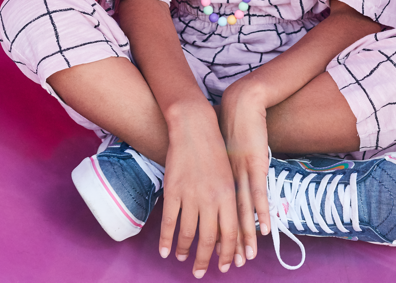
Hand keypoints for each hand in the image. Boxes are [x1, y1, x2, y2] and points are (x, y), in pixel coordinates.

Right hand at [159, 109, 240, 276]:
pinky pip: (169, 221)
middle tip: (201, 272)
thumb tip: (229, 229)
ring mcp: (191, 194)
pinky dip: (166, 239)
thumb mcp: (229, 175)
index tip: (225, 267)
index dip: (228, 253)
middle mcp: (211, 197)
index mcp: (229, 194)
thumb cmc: (215, 151)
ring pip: (188, 233)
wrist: (195, 127)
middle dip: (205, 259)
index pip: (231, 232)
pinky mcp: (173, 190)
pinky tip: (164, 251)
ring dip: (184, 250)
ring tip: (182, 258)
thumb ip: (229, 202)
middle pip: (209, 238)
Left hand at [218, 81, 271, 260]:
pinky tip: (264, 229)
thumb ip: (221, 168)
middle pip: (227, 217)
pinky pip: (258, 193)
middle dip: (228, 244)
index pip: (216, 211)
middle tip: (227, 266)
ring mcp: (241, 173)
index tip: (214, 255)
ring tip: (245, 257)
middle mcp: (227, 179)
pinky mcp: (254, 164)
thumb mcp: (221, 151)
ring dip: (245, 236)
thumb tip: (219, 182)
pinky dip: (260, 212)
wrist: (240, 103)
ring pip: (242, 210)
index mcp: (218, 177)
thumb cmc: (230, 124)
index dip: (216, 234)